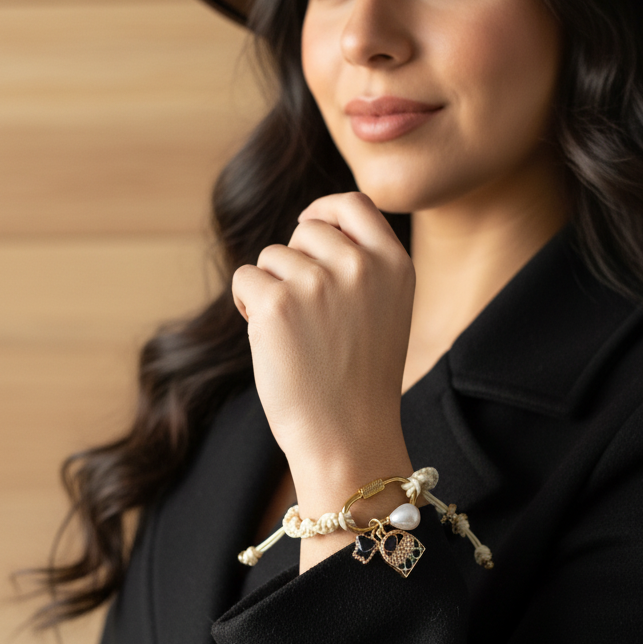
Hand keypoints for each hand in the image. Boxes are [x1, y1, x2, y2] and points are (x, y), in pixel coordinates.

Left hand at [232, 192, 414, 537]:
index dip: (325, 210)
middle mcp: (361, 266)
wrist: (348, 439)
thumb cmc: (359, 382)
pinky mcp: (277, 303)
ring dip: (271, 289)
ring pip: (272, 256)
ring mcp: (319, 282)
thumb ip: (362, 266)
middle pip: (306, 230)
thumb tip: (310, 225)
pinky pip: (245, 278)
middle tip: (306, 316)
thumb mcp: (384, 312)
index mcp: (396, 265)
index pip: (355, 204)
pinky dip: (247, 306)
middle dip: (295, 263)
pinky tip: (269, 340)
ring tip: (295, 337)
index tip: (308, 224)